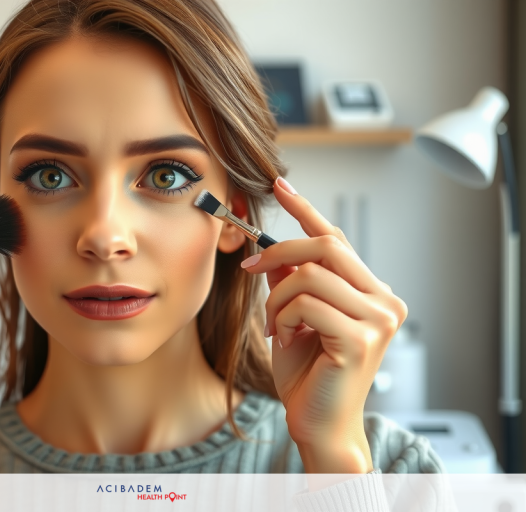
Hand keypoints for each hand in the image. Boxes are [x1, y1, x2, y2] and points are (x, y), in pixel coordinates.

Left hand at [241, 177, 407, 473]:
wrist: (317, 424)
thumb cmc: (308, 374)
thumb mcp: (292, 317)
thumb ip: (289, 282)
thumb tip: (273, 250)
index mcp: (371, 293)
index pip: (337, 240)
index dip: (306, 211)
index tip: (280, 186)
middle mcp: (384, 302)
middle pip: (325, 247)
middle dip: (278, 252)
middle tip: (249, 269)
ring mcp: (378, 320)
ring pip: (309, 275)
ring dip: (277, 298)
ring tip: (277, 325)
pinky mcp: (361, 340)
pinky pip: (306, 305)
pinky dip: (282, 318)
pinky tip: (285, 339)